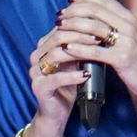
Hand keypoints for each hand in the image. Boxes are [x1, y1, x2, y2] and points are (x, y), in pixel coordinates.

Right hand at [24, 11, 91, 134]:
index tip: (100, 26)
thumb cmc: (68, 83)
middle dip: (81, 36)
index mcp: (44, 46)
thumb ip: (81, 46)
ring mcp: (35, 71)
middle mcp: (37, 56)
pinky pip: (55, 79)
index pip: (61, 28)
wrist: (57, 111)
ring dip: (77, 53)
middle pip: (58, 38)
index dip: (81, 25)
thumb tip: (100, 28)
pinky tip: (86, 75)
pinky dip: (72, 76)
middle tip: (99, 38)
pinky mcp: (39, 87)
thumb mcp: (76, 61)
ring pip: (55, 55)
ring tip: (96, 53)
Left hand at [53, 0, 136, 124]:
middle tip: (60, 16)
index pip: (103, 0)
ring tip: (59, 29)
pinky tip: (67, 48)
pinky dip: (79, 48)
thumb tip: (97, 17)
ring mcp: (126, 42)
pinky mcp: (122, 59)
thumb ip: (118, 25)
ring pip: (93, 28)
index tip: (70, 1)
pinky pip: (96, 51)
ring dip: (72, 27)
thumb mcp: (134, 36)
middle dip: (73, 11)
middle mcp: (128, 26)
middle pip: (94, 11)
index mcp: (130, 18)